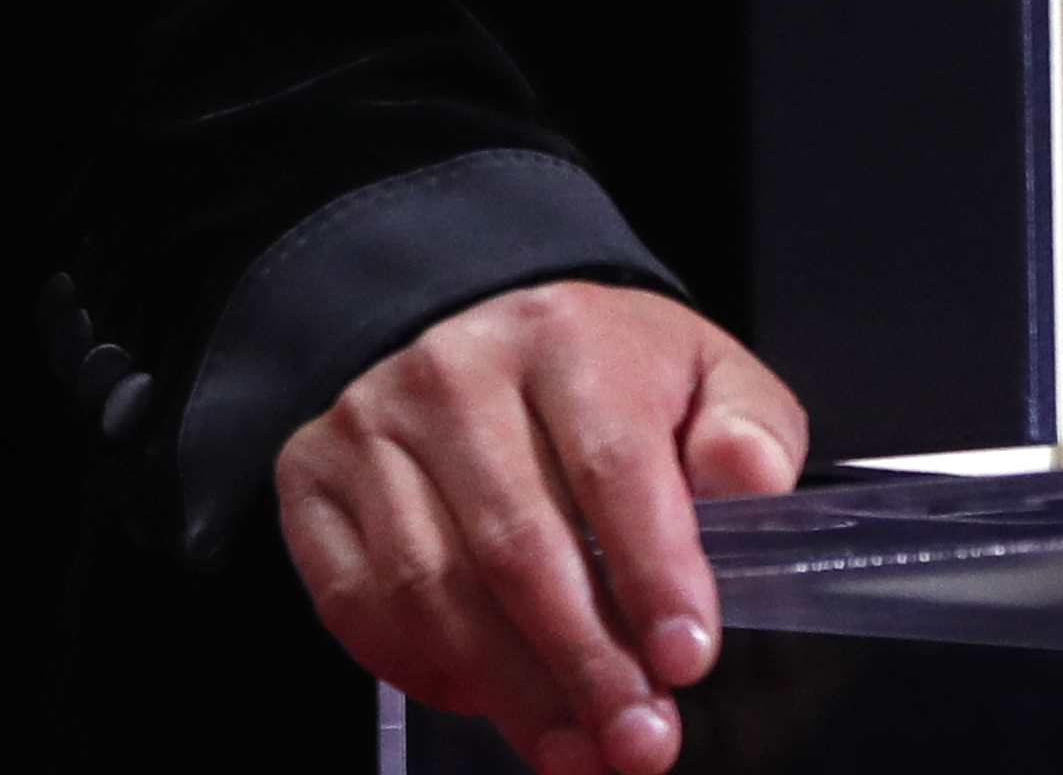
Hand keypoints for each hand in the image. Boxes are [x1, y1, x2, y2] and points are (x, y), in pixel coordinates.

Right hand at [273, 278, 806, 774]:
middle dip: (586, 664)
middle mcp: (452, 371)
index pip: (612, 465)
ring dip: (512, 691)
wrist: (479, 331)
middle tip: (639, 743)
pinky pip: (357, 604)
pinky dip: (424, 670)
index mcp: (564, 335)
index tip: (688, 659)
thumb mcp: (702, 374)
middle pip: (517, 545)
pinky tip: (492, 705)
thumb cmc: (605, 376)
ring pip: (433, 588)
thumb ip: (746, 428)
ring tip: (578, 752)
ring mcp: (369, 426)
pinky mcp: (311, 479)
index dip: (653, 573)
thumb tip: (751, 480)